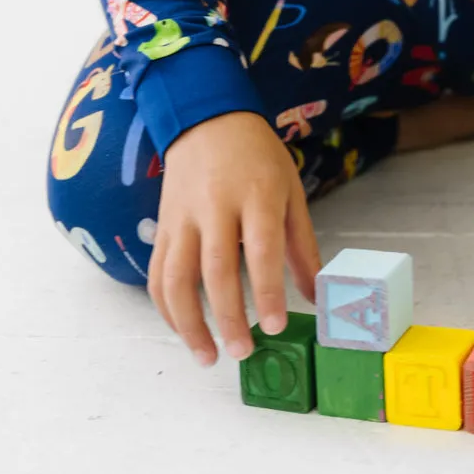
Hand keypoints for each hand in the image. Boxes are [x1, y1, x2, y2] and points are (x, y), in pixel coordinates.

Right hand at [147, 110, 320, 366]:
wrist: (206, 118)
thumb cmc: (257, 157)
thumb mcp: (290, 190)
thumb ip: (302, 245)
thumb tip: (316, 296)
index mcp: (257, 193)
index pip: (262, 248)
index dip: (268, 290)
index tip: (275, 326)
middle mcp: (216, 205)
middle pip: (217, 268)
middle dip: (229, 317)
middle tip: (244, 351)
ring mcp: (183, 216)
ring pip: (176, 277)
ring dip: (189, 323)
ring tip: (208, 355)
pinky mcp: (162, 225)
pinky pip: (157, 273)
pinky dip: (166, 308)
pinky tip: (183, 330)